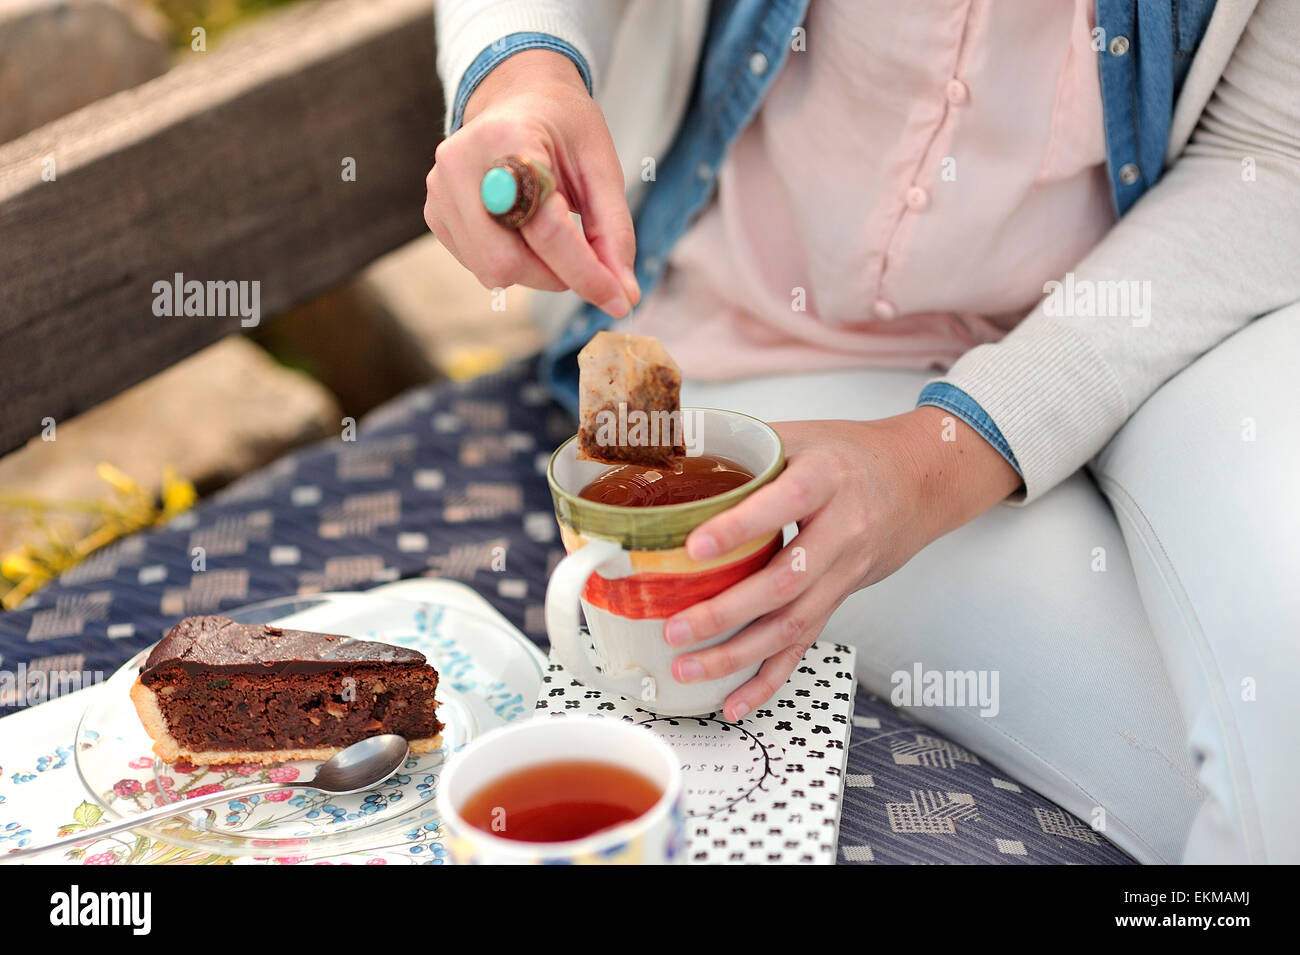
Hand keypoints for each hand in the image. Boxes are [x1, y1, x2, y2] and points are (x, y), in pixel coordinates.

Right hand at [424, 50, 639, 315]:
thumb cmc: (562, 128)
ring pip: (492, 271)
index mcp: (508, 140)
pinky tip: (525, 231)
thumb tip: (624, 294)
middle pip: (508, 261)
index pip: (545, 228)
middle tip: (585, 261)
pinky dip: (514, 263)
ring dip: (537, 272)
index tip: (618, 298)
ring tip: (554, 235)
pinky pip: (478, 265)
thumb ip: (614, 231)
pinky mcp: (435, 214)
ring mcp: (440, 191)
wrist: (517, 98)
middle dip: (556, 276)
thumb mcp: (600, 166)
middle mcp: (461, 164)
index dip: (585, 271)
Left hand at [663, 408, 1022, 719]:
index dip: (741, 526)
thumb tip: (669, 455)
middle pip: (786, 580)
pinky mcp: (840, 600)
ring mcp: (844, 572)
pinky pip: (805, 644)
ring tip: (687, 668)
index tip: (695, 546)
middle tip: (675, 628)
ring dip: (737, 654)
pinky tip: (735, 702)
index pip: (786, 503)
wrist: (919, 482)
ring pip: (792, 623)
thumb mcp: (801, 435)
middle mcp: (842, 531)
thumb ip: (743, 450)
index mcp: (828, 479)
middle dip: (726, 612)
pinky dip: (768, 678)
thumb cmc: (850, 454)